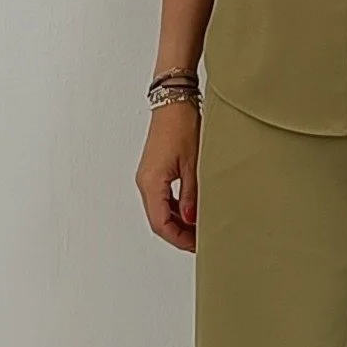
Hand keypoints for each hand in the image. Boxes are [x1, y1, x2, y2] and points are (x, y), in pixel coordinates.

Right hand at [136, 100, 202, 252]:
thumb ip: (191, 196)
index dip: (179, 239)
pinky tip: (191, 210)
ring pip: (160, 210)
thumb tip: (192, 219)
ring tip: (200, 227)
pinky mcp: (154, 170)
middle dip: (179, 233)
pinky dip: (175, 208)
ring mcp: (148, 176)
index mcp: (151, 183)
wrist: (173, 101)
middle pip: (158, 220)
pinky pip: (162, 198)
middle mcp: (145, 181)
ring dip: (178, 222)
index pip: (160, 224)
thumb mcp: (193, 165)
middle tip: (202, 240)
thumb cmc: (181, 125)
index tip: (197, 245)